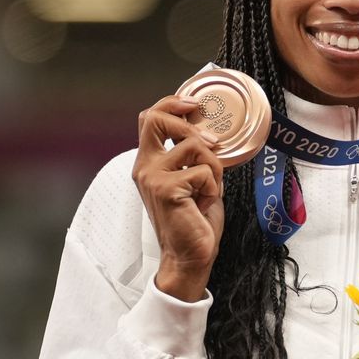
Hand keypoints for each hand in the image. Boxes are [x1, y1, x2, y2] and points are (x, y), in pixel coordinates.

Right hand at [131, 96, 224, 300]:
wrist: (190, 256)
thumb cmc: (194, 220)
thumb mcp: (194, 179)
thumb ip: (193, 156)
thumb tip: (209, 132)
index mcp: (149, 162)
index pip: (150, 117)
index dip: (172, 103)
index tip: (194, 104)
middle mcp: (145, 166)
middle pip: (157, 118)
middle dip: (190, 125)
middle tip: (212, 144)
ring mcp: (153, 177)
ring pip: (194, 145)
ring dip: (213, 166)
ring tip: (208, 190)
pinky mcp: (167, 189)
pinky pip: (204, 171)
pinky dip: (213, 187)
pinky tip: (203, 204)